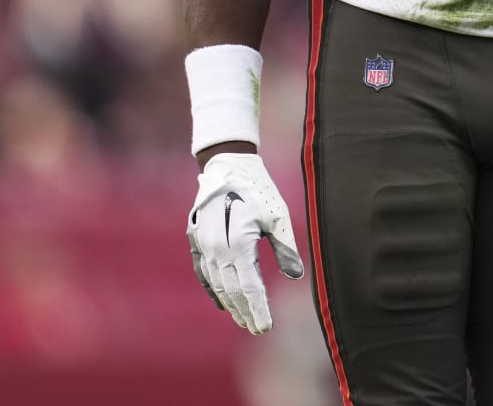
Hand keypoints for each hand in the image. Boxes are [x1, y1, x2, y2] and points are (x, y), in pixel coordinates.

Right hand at [187, 152, 304, 333]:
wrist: (227, 165)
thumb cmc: (258, 189)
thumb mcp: (278, 216)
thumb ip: (286, 248)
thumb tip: (296, 276)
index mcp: (239, 242)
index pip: (250, 286)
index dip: (258, 308)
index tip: (265, 328)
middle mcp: (217, 248)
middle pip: (232, 289)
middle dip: (245, 312)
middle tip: (256, 328)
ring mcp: (203, 245)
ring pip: (216, 283)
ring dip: (230, 303)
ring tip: (243, 319)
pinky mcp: (196, 240)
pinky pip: (203, 272)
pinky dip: (213, 289)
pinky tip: (222, 302)